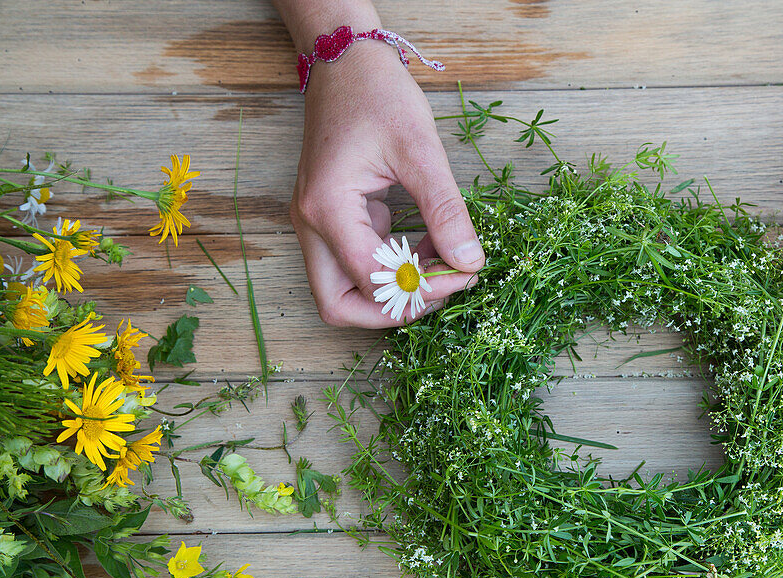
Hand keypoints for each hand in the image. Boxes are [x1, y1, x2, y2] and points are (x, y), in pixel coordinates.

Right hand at [290, 36, 483, 326]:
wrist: (347, 62)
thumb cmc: (378, 95)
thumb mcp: (420, 150)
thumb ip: (445, 211)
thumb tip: (471, 263)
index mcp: (327, 208)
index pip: (372, 279)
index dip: (421, 288)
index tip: (464, 273)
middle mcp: (311, 224)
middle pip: (340, 305)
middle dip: (393, 309)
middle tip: (442, 289)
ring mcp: (316, 225)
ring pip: (345, 291)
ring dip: (394, 290)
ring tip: (442, 265)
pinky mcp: (331, 220)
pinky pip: (357, 264)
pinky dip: (393, 268)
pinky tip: (430, 247)